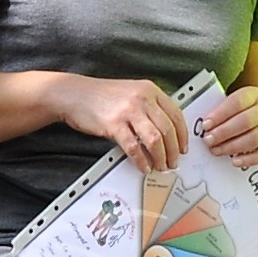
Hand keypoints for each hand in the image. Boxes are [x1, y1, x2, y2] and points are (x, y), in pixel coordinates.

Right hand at [54, 75, 187, 168]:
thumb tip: (166, 131)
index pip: (176, 114)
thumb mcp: (132, 92)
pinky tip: (143, 166)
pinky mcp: (114, 124)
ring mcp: (128, 111)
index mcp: (150, 90)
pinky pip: (134, 147)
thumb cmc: (102, 96)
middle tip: (173, 162)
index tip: (183, 147)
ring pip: (155, 140)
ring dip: (160, 158)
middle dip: (173, 151)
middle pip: (168, 130)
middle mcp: (142, 98)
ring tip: (160, 167)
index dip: (182, 135)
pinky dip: (141, 161)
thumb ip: (149, 107)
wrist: (74, 94)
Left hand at [196, 83, 257, 169]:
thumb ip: (218, 112)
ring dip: (233, 146)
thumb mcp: (229, 106)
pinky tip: (235, 161)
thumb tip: (201, 123)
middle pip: (246, 121)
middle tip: (209, 140)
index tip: (206, 124)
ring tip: (218, 150)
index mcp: (254, 95)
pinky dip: (249, 159)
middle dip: (224, 132)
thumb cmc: (239, 113)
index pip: (237, 102)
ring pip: (255, 138)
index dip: (220, 114)